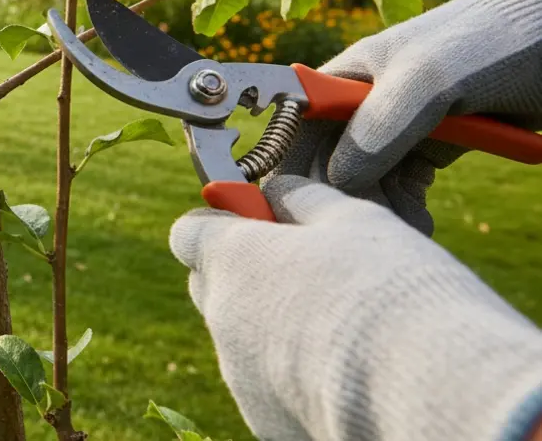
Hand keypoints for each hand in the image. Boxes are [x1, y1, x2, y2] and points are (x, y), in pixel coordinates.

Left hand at [170, 175, 541, 440]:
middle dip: (247, 272)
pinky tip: (348, 368)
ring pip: (243, 336)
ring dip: (275, 323)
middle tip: (309, 269)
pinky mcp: (264, 417)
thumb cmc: (387, 290)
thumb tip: (277, 192)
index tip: (264, 221)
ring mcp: (239, 374)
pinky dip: (294, 371)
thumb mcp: (351, 219)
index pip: (189, 232)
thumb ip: (302, 199)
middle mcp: (221, 318)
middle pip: (211, 284)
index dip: (224, 222)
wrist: (420, 391)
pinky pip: (268, 382)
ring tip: (344, 324)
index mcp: (230, 260)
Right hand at [272, 0, 541, 234]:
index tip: (305, 214)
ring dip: (377, 212)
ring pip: (363, 183)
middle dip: (342, 201)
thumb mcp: (430, 80)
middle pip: (325, 164)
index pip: (293, 131)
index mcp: (346, 77)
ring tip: (408, 229)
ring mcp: (399, 125)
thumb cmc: (494, 42)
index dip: (290, 171)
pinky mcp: (433, 144)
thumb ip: (379, 127)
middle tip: (375, 230)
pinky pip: (400, 186)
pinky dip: (404, 209)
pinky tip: (420, 222)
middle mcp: (364, 103)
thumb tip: (336, 180)